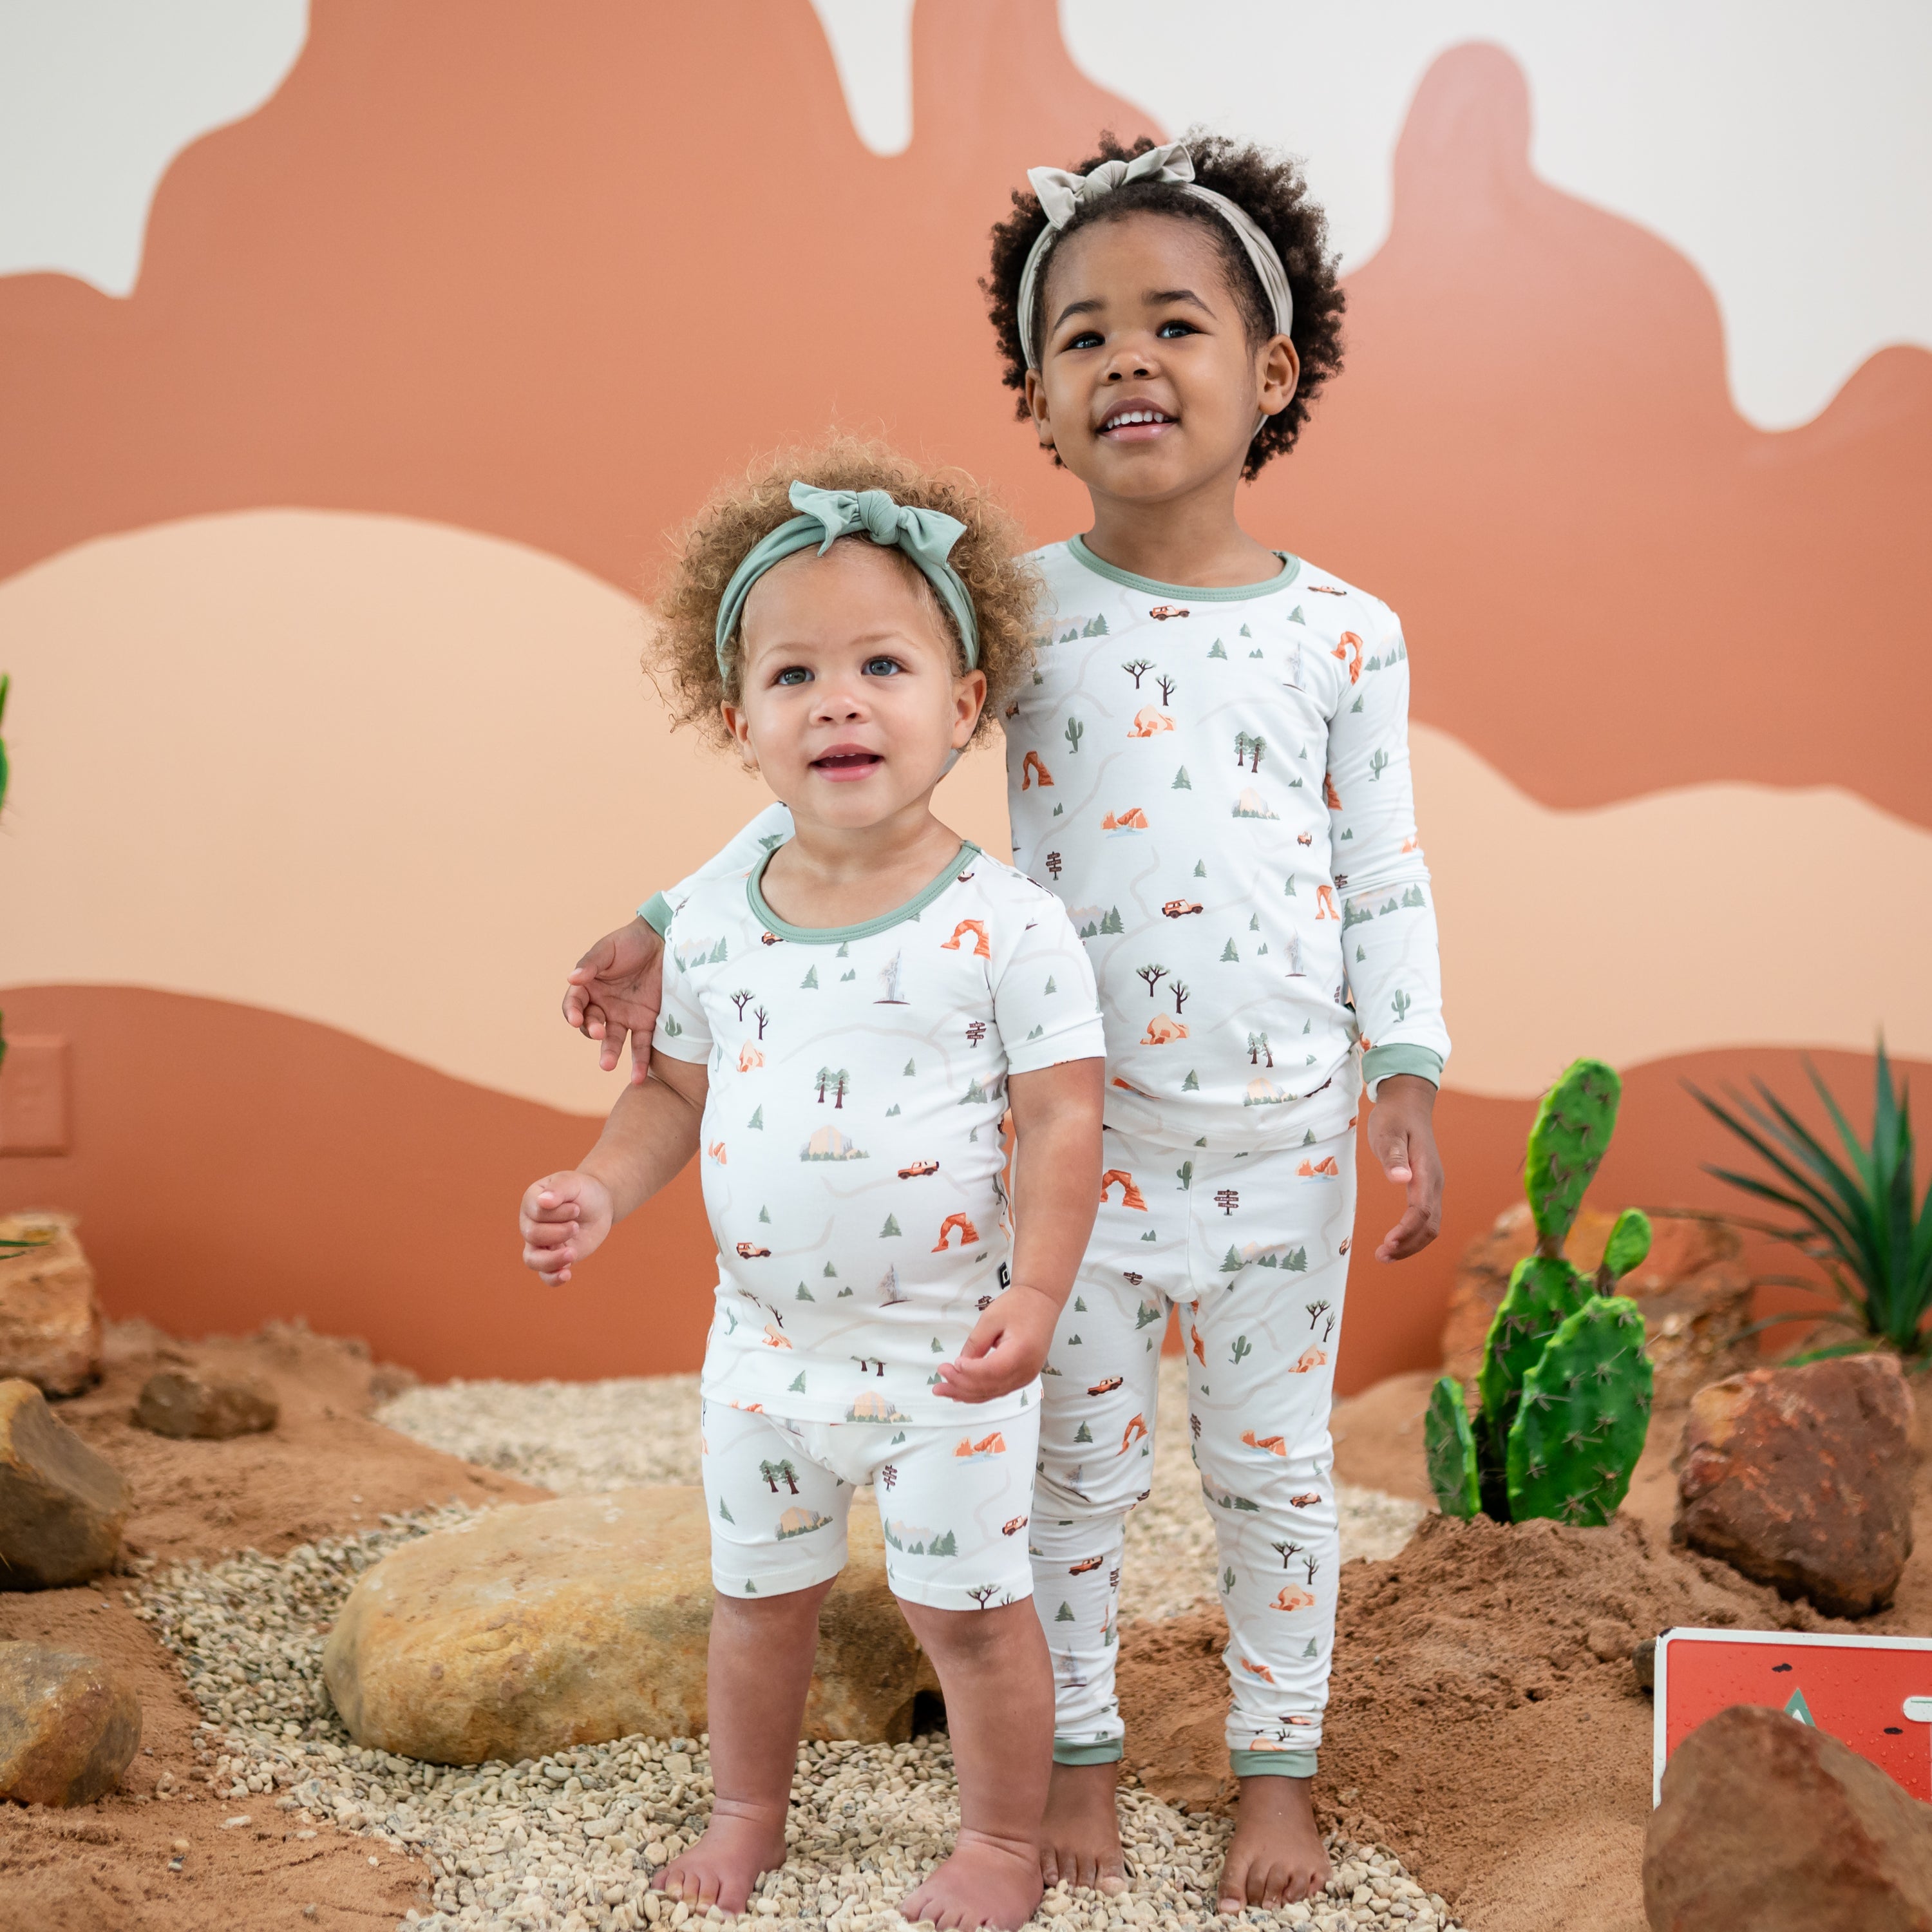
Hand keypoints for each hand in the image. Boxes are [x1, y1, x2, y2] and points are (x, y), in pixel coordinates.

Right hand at [519, 1169, 614, 1284]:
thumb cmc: (583, 1191)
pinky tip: (567, 1274)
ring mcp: (540, 1243)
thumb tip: (542, 1201)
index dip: (557, 1213)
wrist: (599, 1205)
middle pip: (533, 1235)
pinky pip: (545, 1275)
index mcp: (531, 1201)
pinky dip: (552, 1278)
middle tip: (576, 1225)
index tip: (576, 1208)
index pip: (535, 1212)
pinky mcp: (553, 1257)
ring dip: (552, 1259)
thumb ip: (558, 1189)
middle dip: (558, 1232)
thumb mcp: (574, 1183)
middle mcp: (530, 1223)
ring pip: (532, 1259)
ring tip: (572, 1253)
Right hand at [562, 917, 664, 1084]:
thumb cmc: (631, 941)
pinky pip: (641, 1045)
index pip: (574, 1004)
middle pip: (592, 1024)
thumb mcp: (608, 948)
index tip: (575, 1018)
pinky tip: (638, 1077)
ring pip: (613, 1039)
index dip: (572, 1011)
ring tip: (607, 1065)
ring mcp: (625, 1016)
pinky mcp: (646, 1023)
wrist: (666, 941)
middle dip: (593, 1031)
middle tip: (600, 1033)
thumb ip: (591, 963)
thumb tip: (572, 978)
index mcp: (589, 987)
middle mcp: (604, 1005)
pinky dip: (639, 1062)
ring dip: (610, 1053)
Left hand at [932, 1283, 1060, 1402]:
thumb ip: (976, 1344)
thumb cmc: (1019, 1305)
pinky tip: (961, 1395)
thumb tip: (960, 1366)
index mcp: (1021, 1352)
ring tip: (942, 1390)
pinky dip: (979, 1393)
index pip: (991, 1370)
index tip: (951, 1364)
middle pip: (989, 1386)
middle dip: (961, 1385)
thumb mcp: (991, 1318)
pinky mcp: (1023, 1377)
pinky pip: (998, 1390)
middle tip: (938, 1381)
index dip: (969, 1372)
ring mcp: (1026, 1376)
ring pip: (992, 1392)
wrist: (1042, 1302)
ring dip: (966, 1393)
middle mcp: (1026, 1370)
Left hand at [1367, 1074, 1442, 1260]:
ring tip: (1385, 1255)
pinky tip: (1395, 1241)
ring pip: (1430, 1226)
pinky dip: (1412, 1234)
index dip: (1406, 1231)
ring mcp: (1432, 1186)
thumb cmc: (1394, 1117)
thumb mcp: (1387, 1132)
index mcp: (1427, 1172)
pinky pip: (1425, 1218)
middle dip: (1408, 1245)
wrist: (1408, 1103)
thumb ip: (1394, 1156)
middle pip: (1430, 1226)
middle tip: (1381, 1256)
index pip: (1421, 1211)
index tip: (1387, 1244)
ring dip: (1411, 1244)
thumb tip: (1400, 1179)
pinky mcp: (1426, 1187)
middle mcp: (1435, 1183)